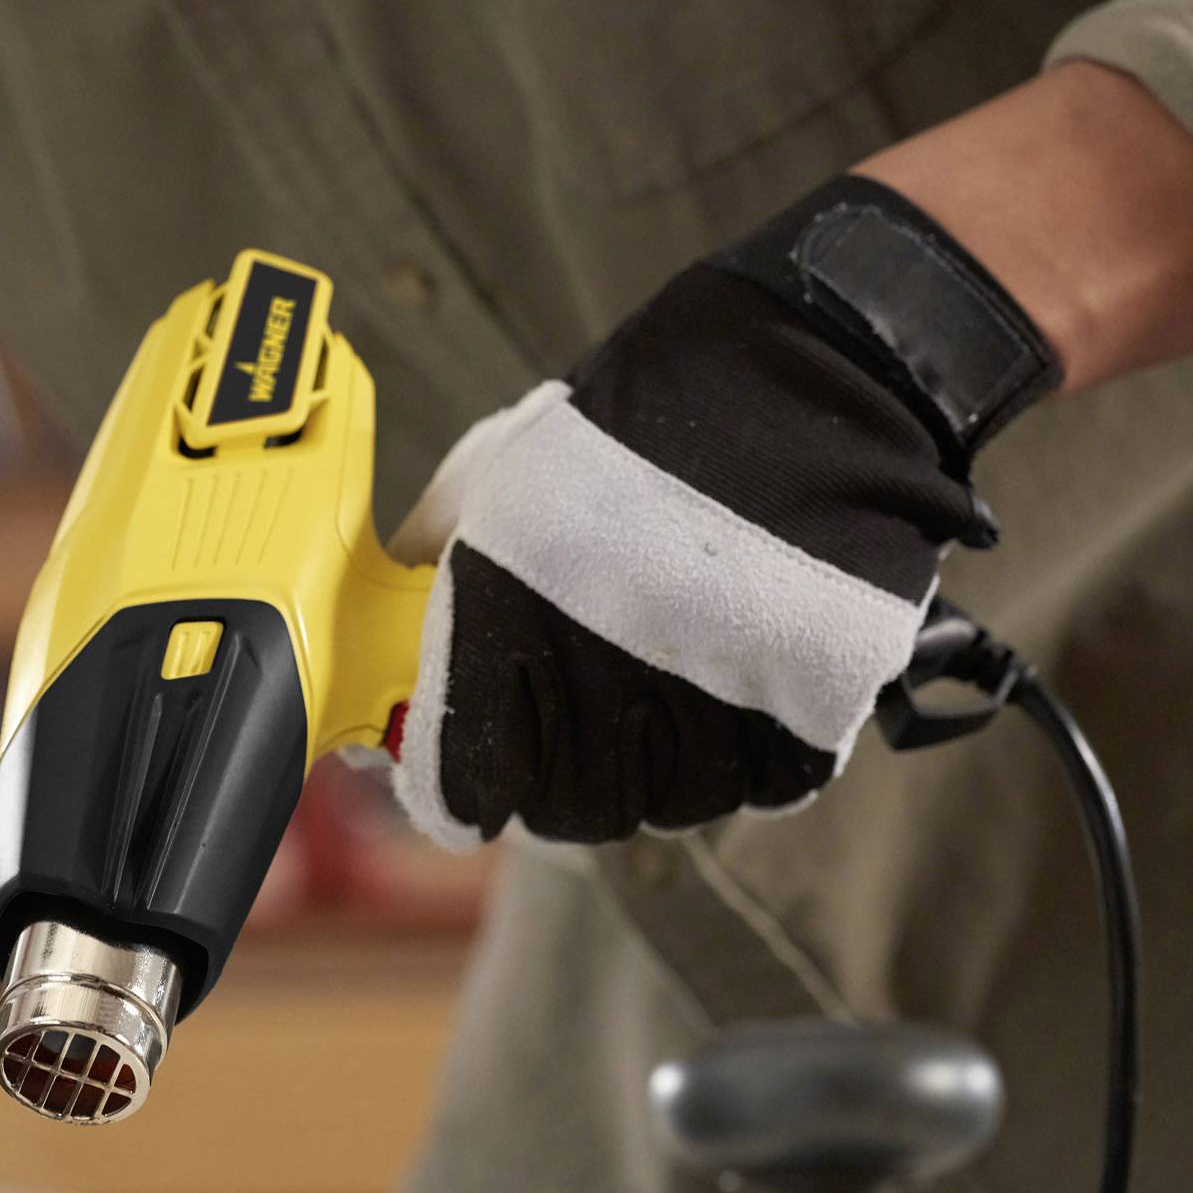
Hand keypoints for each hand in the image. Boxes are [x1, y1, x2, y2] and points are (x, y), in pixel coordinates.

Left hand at [391, 174, 1057, 844]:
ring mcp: (711, 707)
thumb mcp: (494, 479)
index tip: (463, 782)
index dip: (459, 788)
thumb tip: (387, 642)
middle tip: (570, 727)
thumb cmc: (628, 430)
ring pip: (662, 805)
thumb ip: (428, 564)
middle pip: (566, 810)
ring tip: (661, 688)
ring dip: (651, 769)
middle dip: (555, 780)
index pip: (464, 781)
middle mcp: (603, 679)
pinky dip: (740, 756)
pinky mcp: (806, 716)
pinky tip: (730, 688)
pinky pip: (755, 787)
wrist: (802, 381)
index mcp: (509, 622)